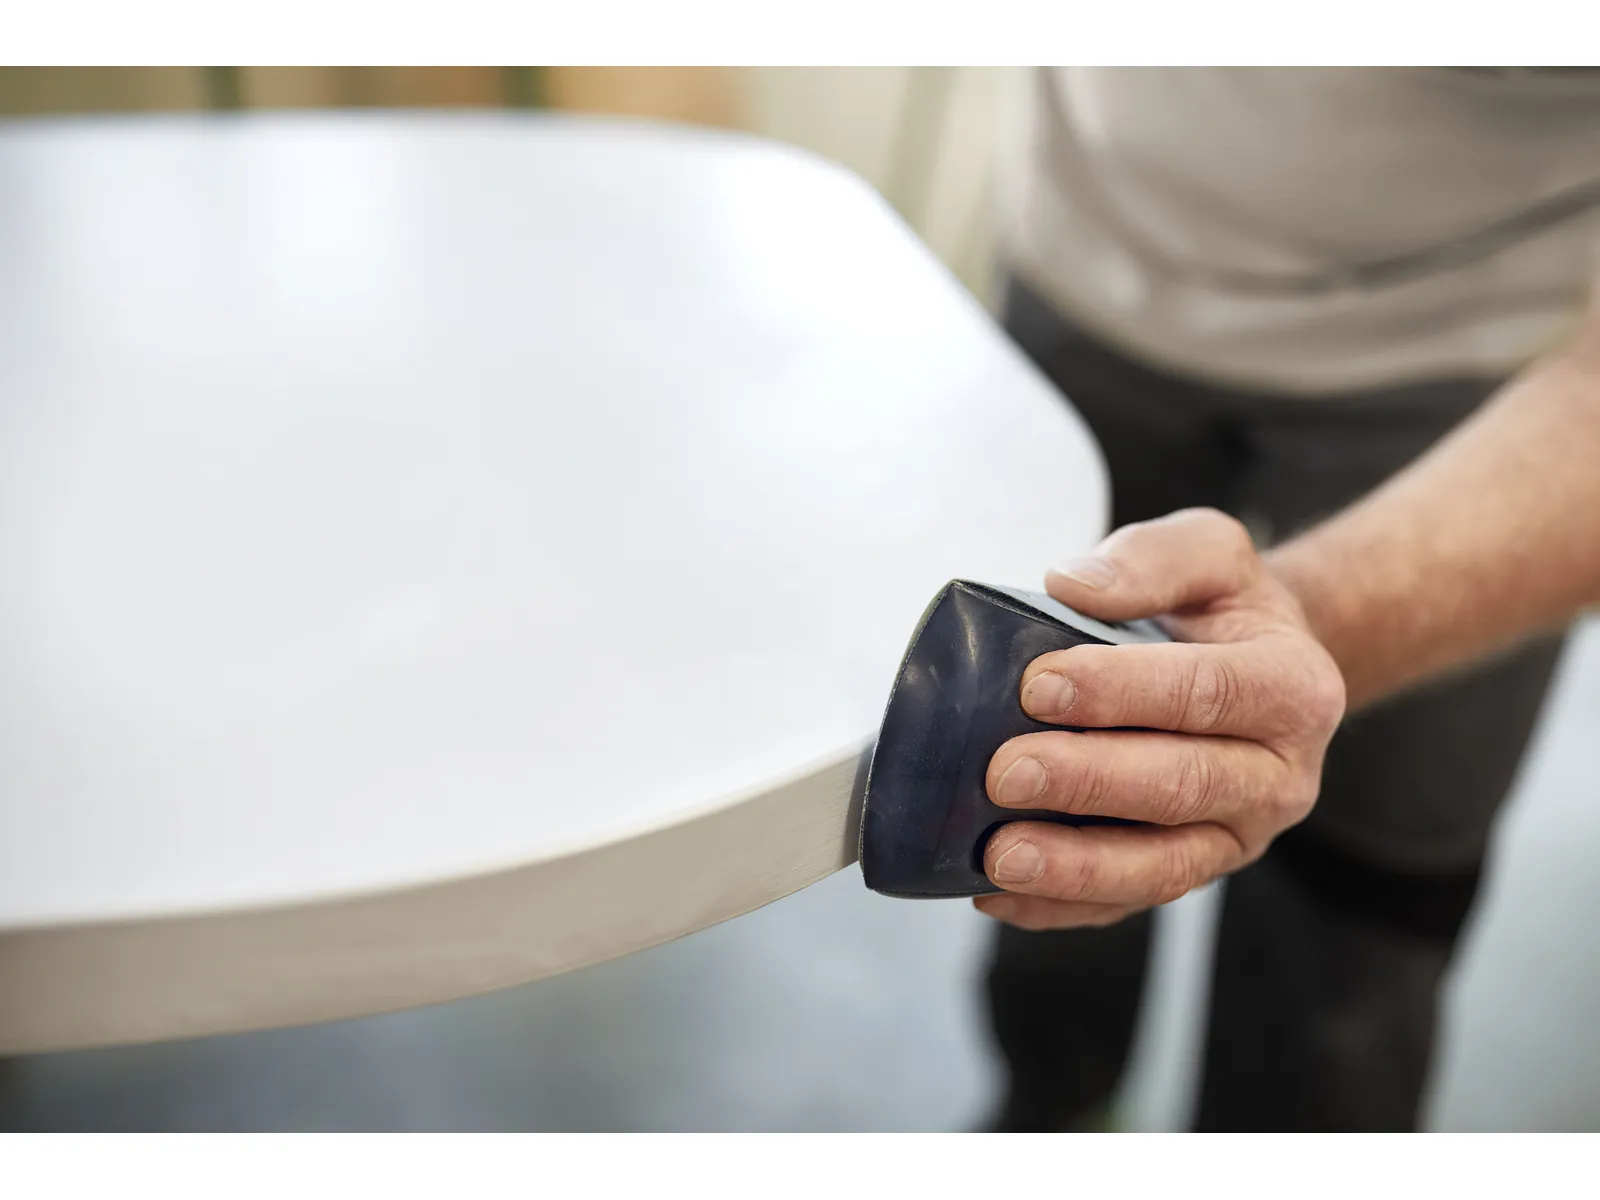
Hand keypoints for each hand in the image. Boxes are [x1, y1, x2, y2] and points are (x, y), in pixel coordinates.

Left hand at [974, 508, 1345, 930]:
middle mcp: (1280, 775)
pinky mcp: (1194, 871)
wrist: (1254, 668)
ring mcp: (1239, 835)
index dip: (1123, 691)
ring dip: (1075, 866)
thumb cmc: (1220, 610)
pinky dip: (1062, 906)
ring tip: (1000, 855)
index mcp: (1294, 686)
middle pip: (1183, 785)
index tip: (1039, 685)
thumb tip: (1071, 586)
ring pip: (1163, 865)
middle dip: (1087, 781)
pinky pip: (1130, 902)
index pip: (1209, 692)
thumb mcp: (1209, 552)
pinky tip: (998, 893)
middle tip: (1005, 770)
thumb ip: (1151, 560)